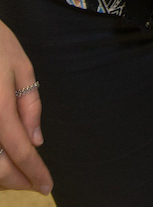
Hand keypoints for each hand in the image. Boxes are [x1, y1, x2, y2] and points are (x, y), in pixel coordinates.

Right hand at [0, 21, 51, 194]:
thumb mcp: (21, 66)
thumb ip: (30, 105)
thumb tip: (36, 141)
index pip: (19, 150)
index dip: (34, 171)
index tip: (47, 186)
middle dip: (17, 180)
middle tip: (35, 183)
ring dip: (1, 175)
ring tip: (20, 175)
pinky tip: (2, 159)